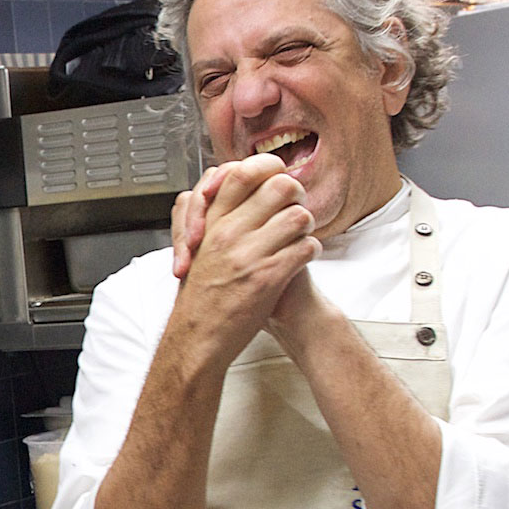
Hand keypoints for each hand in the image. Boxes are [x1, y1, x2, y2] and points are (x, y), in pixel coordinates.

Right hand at [167, 153, 318, 361]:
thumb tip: (235, 185)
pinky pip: (307, 247)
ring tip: (297, 237)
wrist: (197, 337)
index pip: (243, 171)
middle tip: (293, 209)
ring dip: (306, 226)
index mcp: (211, 221)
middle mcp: (228, 232)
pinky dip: (311, 251)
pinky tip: (300, 259)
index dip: (268, 170)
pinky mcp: (268, 276)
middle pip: (280, 186)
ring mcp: (249, 254)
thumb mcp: (197, 246)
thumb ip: (215, 215)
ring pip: (300, 216)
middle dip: (295, 196)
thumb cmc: (200, 295)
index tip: (276, 181)